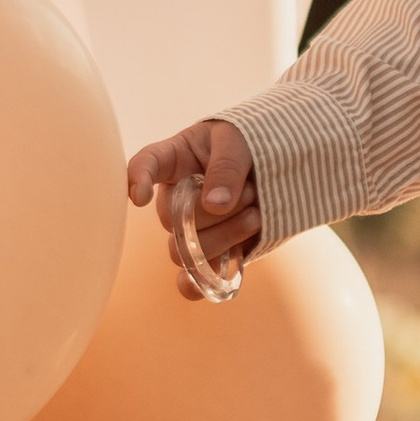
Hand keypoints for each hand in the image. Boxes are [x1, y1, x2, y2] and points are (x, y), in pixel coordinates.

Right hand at [125, 119, 260, 299]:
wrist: (282, 165)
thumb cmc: (251, 142)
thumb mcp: (241, 139)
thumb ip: (227, 166)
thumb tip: (215, 206)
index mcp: (175, 159)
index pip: (146, 165)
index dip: (137, 181)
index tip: (140, 195)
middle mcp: (176, 198)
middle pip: (173, 220)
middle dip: (215, 212)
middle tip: (252, 191)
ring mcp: (193, 228)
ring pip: (188, 252)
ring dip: (227, 236)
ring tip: (256, 214)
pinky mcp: (215, 251)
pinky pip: (197, 279)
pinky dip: (206, 281)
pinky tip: (220, 278)